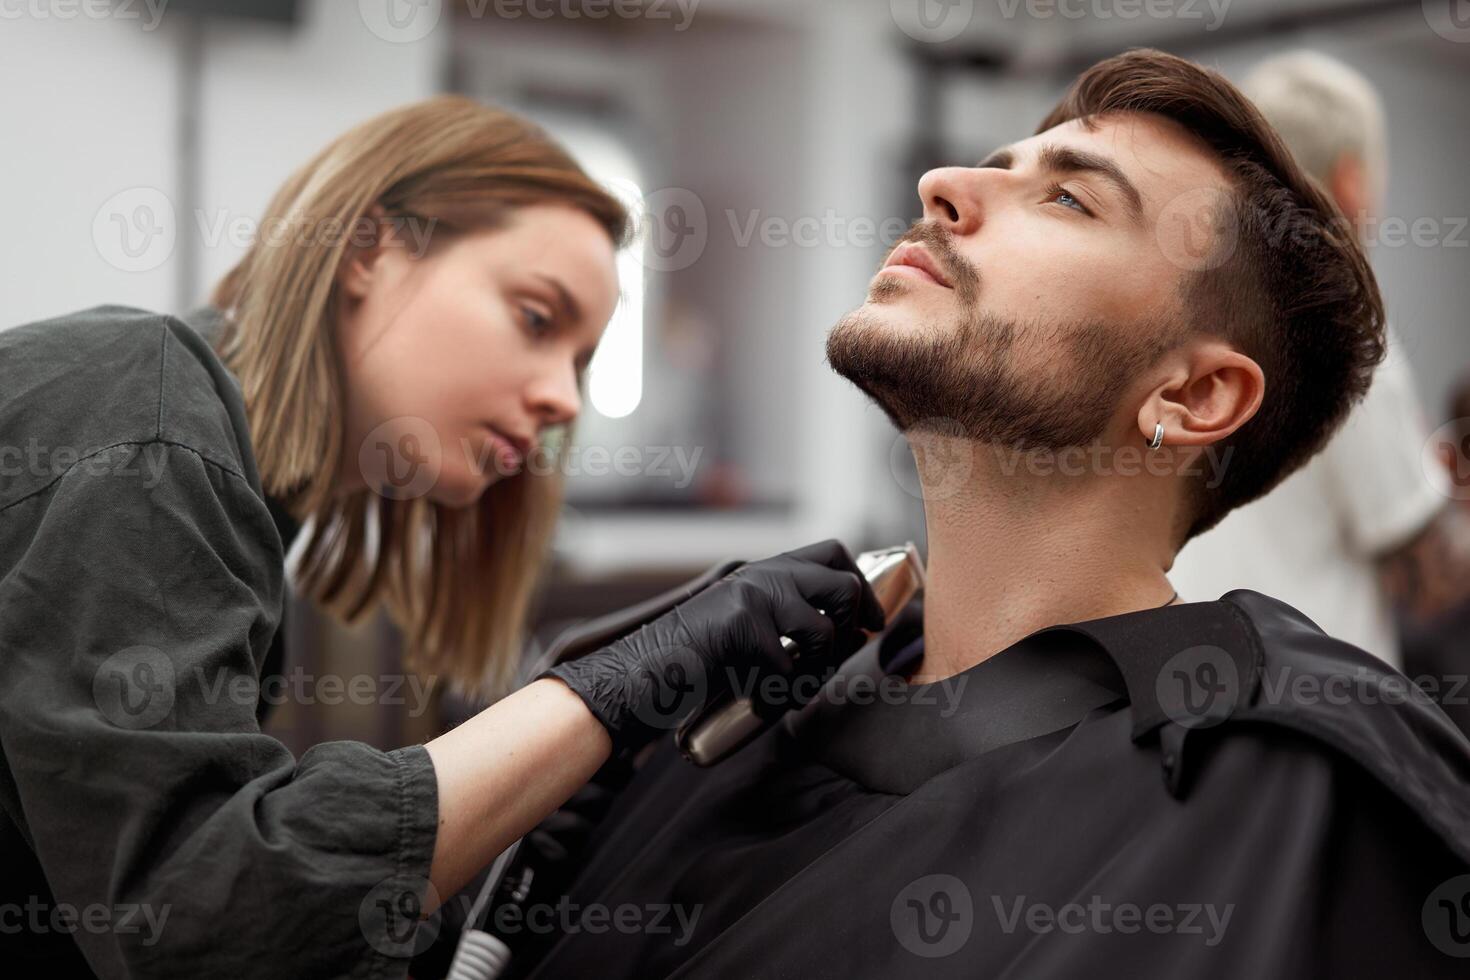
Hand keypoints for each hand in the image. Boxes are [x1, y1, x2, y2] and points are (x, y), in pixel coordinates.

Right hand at [539, 539, 885, 753]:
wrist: (643, 670)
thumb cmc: (695, 659)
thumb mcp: (748, 627)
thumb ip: (789, 618)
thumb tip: (853, 634)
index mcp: (765, 571)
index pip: (833, 553)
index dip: (861, 585)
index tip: (870, 618)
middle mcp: (763, 575)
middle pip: (842, 586)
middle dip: (854, 623)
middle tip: (845, 651)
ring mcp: (754, 597)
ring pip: (825, 631)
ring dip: (817, 666)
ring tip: (788, 682)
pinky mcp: (745, 626)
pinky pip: (791, 667)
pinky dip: (781, 692)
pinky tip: (757, 694)